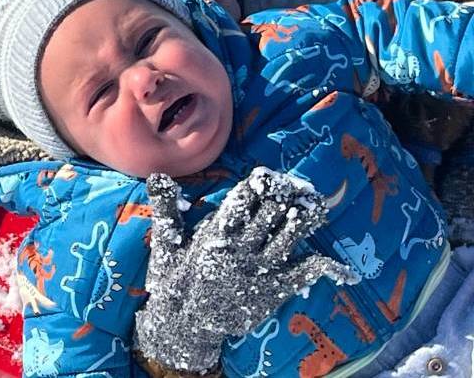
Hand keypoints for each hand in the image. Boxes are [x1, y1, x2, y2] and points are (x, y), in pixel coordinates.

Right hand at [134, 167, 352, 372]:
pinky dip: (323, 267)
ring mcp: (260, 270)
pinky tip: (340, 265)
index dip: (260, 184)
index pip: (243, 200)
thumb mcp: (167, 243)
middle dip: (285, 194)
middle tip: (296, 185)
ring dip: (304, 217)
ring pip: (290, 236)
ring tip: (315, 202)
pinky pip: (303, 274)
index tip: (269, 175)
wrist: (184, 325)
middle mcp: (242, 248)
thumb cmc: (175, 281)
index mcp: (217, 234)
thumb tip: (158, 176)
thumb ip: (166, 208)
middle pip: (271, 213)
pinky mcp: (273, 290)